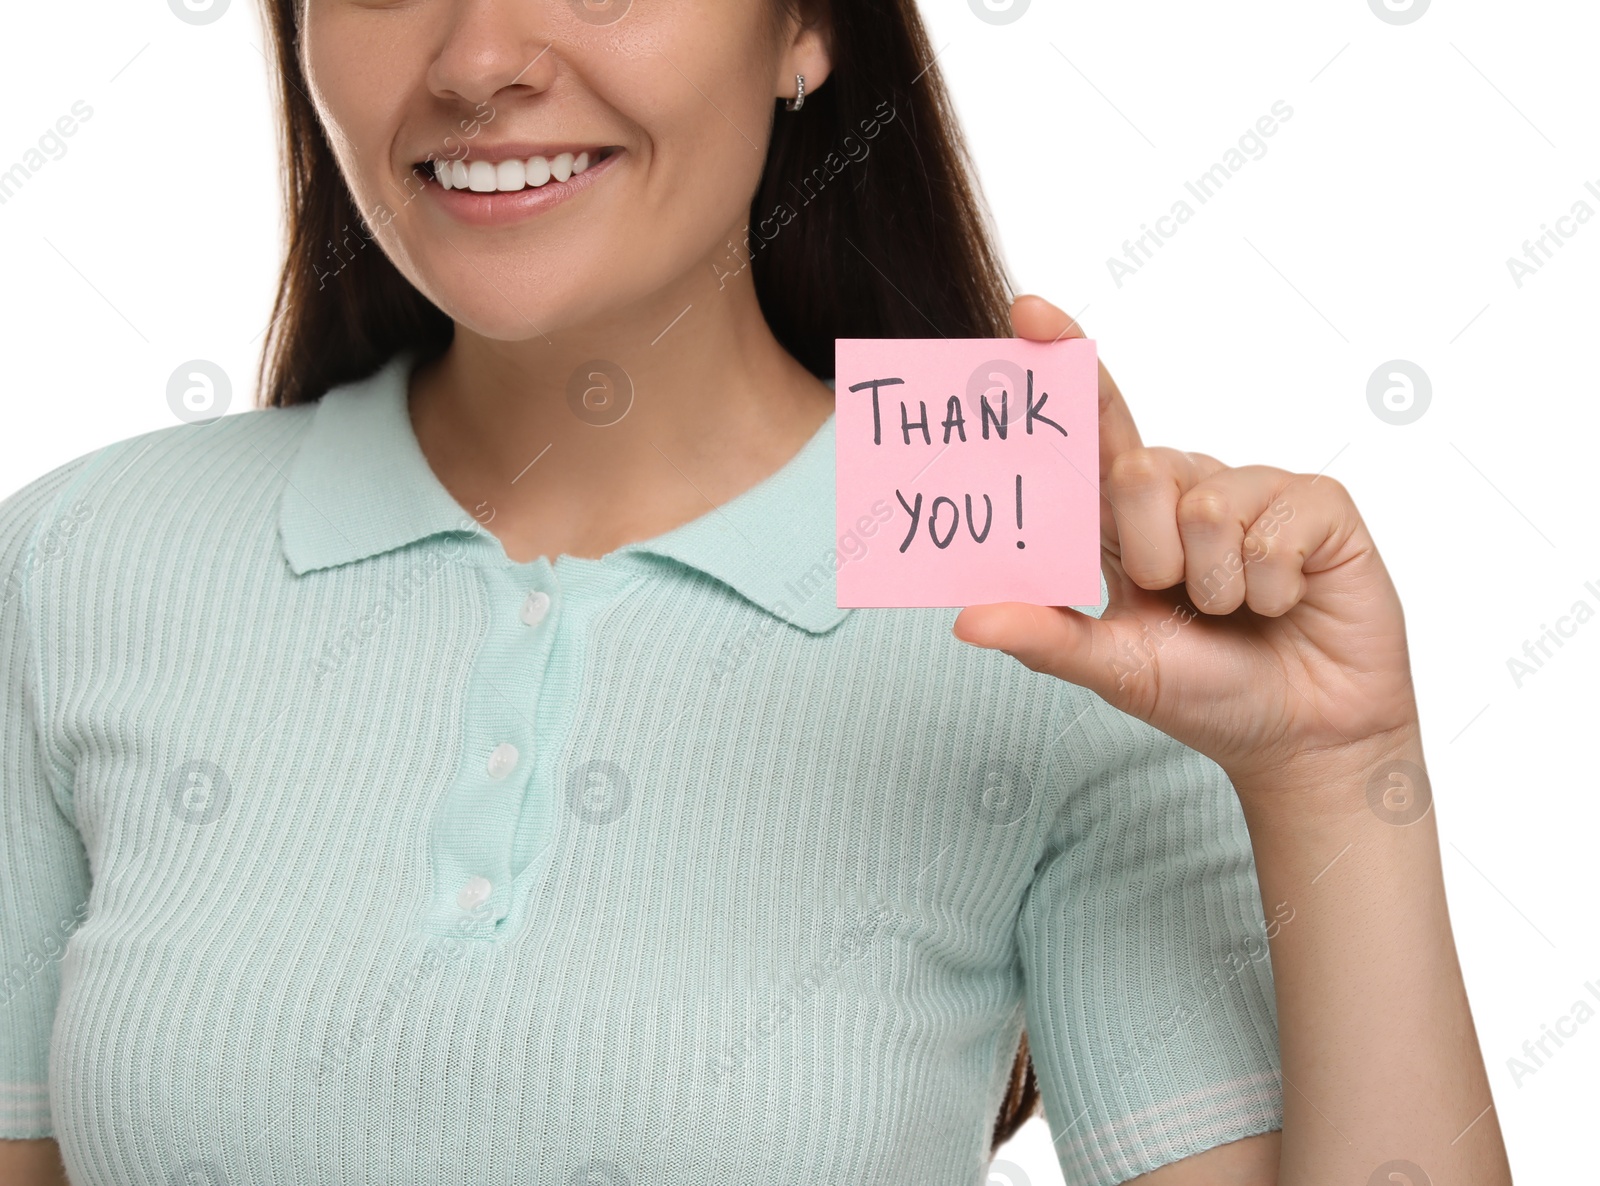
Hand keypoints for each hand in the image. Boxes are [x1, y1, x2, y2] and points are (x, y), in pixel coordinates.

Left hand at [951, 295, 1420, 797]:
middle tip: (1179, 601)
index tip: (1028, 311)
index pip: (1093, 429)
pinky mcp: (1319, 504)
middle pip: (1136, 469)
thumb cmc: (1208, 693)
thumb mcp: (1115, 668)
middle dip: (1151, 555)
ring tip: (1238, 610)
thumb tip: (963, 619)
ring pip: (1202, 503)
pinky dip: (1272, 587)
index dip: (1067, 365)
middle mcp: (1187, 490)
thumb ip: (1045, 638)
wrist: (1305, 735)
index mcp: (1130, 519)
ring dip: (1214, 584)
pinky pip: (1272, 529)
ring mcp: (1254, 490)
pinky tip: (1288, 601)